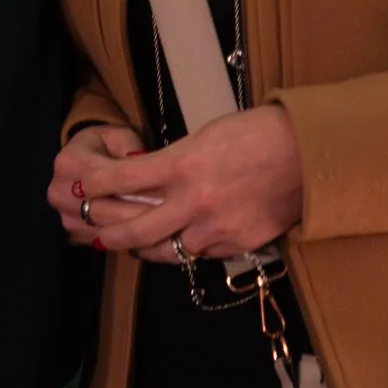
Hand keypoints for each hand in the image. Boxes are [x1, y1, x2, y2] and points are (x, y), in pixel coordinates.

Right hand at [49, 125, 158, 241]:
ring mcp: (64, 216)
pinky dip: (126, 241)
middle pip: (105, 211)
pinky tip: (149, 238)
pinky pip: (103, 242)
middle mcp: (60, 192)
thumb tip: (143, 167)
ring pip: (104, 231)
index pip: (105, 181)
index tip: (168, 196)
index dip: (137, 189)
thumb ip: (130, 148)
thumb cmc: (107, 147)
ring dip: (134, 233)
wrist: (83, 161)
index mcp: (69, 163)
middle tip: (172, 219)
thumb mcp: (120, 137)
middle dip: (139, 217)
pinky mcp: (72, 234)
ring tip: (165, 230)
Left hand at [80, 106, 302, 263]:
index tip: (81, 190)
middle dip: (109, 234)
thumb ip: (175, 161)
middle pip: (135, 230)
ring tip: (135, 244)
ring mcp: (215, 228)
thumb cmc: (256, 133)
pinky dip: (189, 248)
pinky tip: (184, 240)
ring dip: (146, 249)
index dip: (95, 187)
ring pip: (167, 251)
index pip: (122, 181)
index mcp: (181, 165)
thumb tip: (149, 178)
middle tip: (96, 234)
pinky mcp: (236, 244)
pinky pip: (201, 254)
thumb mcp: (205, 137)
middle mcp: (192, 201)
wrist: (306, 154)